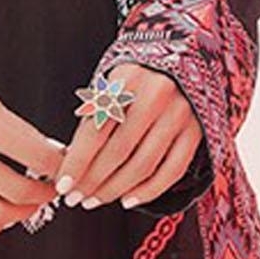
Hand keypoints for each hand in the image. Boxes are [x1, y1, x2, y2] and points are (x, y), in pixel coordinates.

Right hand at [0, 70, 65, 237]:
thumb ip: (19, 130)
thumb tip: (51, 154)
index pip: (36, 156)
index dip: (59, 165)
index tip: (65, 167)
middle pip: (17, 191)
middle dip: (44, 193)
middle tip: (51, 189)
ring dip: (20, 214)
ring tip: (30, 205)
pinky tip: (1, 218)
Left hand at [54, 63, 202, 209]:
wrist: (185, 57)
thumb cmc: (137, 77)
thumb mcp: (113, 82)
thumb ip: (95, 115)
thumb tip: (71, 162)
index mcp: (127, 80)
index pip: (96, 129)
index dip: (77, 162)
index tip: (62, 185)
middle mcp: (156, 96)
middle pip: (119, 151)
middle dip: (93, 181)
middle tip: (75, 198)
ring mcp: (179, 114)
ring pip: (143, 165)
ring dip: (115, 190)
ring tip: (94, 200)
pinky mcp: (197, 132)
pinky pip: (171, 171)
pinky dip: (148, 191)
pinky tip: (127, 200)